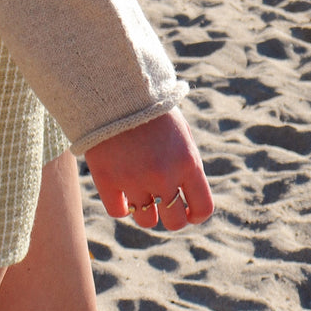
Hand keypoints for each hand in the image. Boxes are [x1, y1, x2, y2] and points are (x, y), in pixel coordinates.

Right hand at [83, 108, 213, 231]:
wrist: (114, 88)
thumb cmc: (151, 110)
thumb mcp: (180, 135)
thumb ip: (187, 166)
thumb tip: (188, 198)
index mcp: (187, 162)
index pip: (202, 208)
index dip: (196, 215)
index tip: (188, 212)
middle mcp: (164, 176)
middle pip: (175, 221)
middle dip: (171, 217)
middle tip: (163, 206)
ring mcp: (134, 180)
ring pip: (146, 220)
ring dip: (146, 211)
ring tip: (140, 194)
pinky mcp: (107, 179)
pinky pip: (118, 211)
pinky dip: (121, 206)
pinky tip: (121, 194)